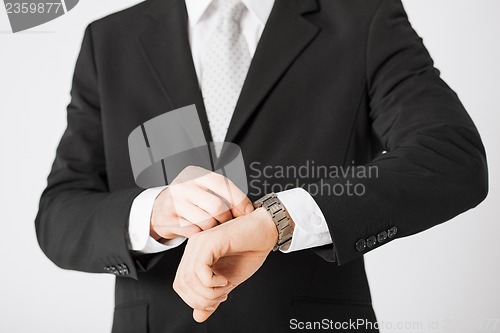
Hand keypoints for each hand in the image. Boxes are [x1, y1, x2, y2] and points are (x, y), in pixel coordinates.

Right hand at [150, 166, 252, 239]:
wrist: (159, 208)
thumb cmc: (189, 198)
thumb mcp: (203, 187)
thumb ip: (222, 193)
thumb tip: (247, 208)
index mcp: (195, 174)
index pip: (222, 183)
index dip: (238, 198)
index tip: (247, 210)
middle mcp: (183, 186)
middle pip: (217, 206)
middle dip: (226, 218)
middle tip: (227, 221)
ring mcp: (174, 203)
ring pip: (206, 222)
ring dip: (213, 228)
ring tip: (211, 225)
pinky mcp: (168, 221)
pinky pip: (194, 232)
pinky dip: (200, 234)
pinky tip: (198, 229)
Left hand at [173, 208, 277, 322]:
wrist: (266, 230)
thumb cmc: (250, 250)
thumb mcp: (228, 280)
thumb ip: (212, 296)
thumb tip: (198, 316)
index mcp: (194, 255)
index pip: (180, 285)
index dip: (195, 300)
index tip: (217, 299)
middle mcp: (193, 248)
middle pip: (181, 284)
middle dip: (201, 299)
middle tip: (222, 296)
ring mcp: (199, 243)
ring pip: (189, 278)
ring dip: (208, 292)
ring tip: (225, 287)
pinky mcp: (209, 241)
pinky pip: (199, 269)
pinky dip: (211, 282)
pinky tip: (225, 279)